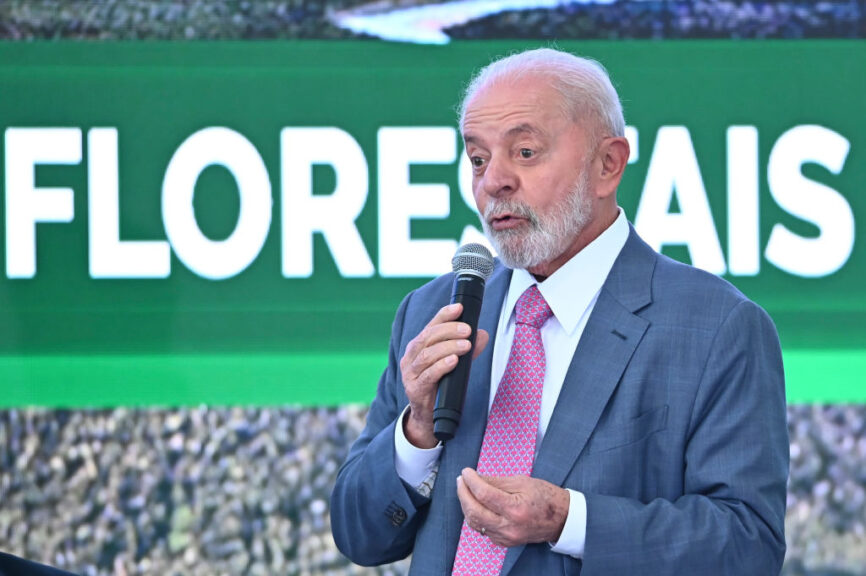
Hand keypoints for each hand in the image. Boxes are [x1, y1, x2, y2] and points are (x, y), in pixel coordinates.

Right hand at [399, 304, 488, 448]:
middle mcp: (411, 357)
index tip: (460, 307)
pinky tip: (454, 361)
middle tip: (468, 330)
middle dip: (449, 330)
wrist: (428, 416)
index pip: (430, 325)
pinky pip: (428, 375)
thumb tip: (482, 334)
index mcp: (418, 346)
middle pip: (427, 337)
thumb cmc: (440, 385)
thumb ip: (467, 349)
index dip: (444, 315)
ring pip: (427, 355)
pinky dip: (442, 366)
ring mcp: (410, 374)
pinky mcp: (415, 389)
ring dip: (448, 347)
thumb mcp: (454, 364)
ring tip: (466, 345)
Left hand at [456, 468, 569, 546]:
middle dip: (463, 494)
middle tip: (461, 481)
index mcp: (515, 509)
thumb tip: (475, 478)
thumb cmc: (545, 497)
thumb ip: (496, 481)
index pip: (483, 494)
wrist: (561, 519)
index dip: (471, 481)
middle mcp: (509, 526)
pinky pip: (482, 530)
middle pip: (474, 512)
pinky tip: (476, 505)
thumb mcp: (522, 481)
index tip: (466, 472)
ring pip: (475, 523)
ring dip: (466, 505)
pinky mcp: (504, 542)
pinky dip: (475, 516)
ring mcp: (506, 537)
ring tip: (465, 490)